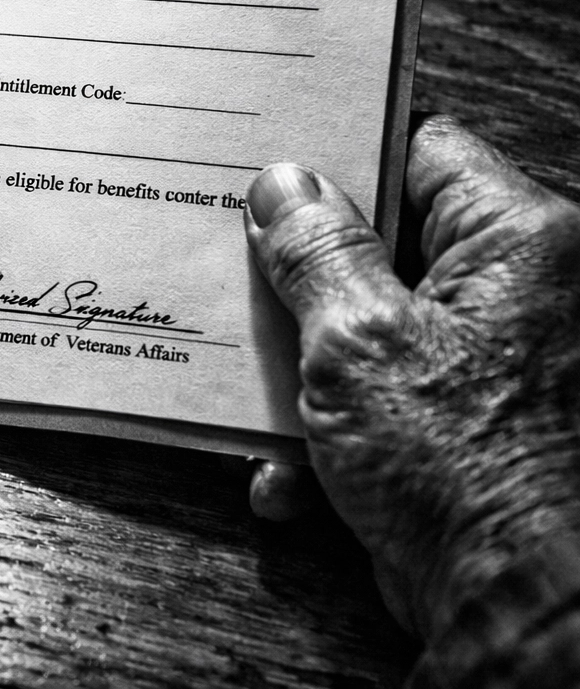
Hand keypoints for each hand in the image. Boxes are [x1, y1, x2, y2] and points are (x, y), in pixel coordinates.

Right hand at [244, 116, 579, 638]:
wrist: (514, 604)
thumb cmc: (463, 464)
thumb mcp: (356, 339)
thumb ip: (315, 252)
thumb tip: (285, 184)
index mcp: (520, 244)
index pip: (424, 153)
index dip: (342, 156)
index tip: (267, 165)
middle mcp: (519, 293)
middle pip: (387, 244)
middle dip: (302, 280)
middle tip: (237, 275)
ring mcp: (492, 362)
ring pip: (371, 327)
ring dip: (304, 369)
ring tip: (260, 397)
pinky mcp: (466, 423)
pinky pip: (383, 396)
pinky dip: (331, 430)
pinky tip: (295, 472)